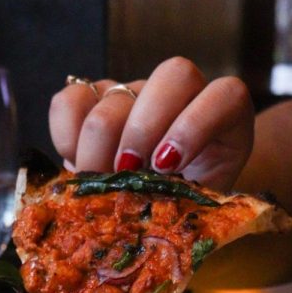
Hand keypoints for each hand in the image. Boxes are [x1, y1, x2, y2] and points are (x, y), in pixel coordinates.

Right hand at [49, 57, 253, 191]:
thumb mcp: (201, 208)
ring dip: (98, 149)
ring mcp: (135, 92)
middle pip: (170, 78)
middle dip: (140, 134)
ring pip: (114, 96)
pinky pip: (71, 100)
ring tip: (98, 184)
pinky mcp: (93, 99)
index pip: (225, 95)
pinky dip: (66, 135)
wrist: (159, 207)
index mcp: (226, 115)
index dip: (195, 126)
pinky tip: (76, 164)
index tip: (168, 167)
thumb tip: (151, 215)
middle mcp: (182, 93)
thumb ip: (191, 202)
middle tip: (125, 176)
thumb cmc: (187, 208)